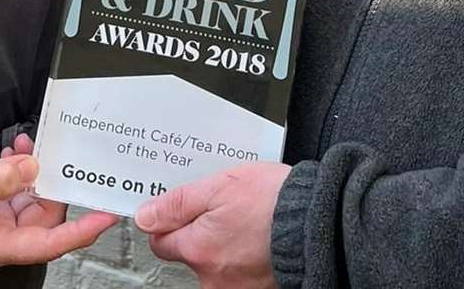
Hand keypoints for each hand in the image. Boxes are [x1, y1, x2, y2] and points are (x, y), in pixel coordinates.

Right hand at [0, 152, 117, 273]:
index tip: (105, 217)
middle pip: (41, 220)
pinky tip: (12, 153)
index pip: (47, 244)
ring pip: (27, 204)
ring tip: (26, 145)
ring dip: (31, 174)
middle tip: (50, 152)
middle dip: (50, 186)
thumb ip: (1, 178)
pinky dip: (15, 173)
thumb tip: (35, 170)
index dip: (80, 231)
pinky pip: (10, 194)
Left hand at [134, 162, 289, 288]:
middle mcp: (213, 277)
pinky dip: (244, 252)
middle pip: (190, 252)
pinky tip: (257, 233)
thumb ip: (178, 203)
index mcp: (198, 250)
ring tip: (246, 216)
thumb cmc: (273, 202)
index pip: (161, 242)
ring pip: (216, 260)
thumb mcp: (219, 186)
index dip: (169, 220)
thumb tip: (146, 216)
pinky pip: (238, 268)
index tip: (181, 207)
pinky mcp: (258, 288)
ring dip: (224, 240)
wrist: (317, 220)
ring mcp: (237, 286)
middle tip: (223, 205)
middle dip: (201, 229)